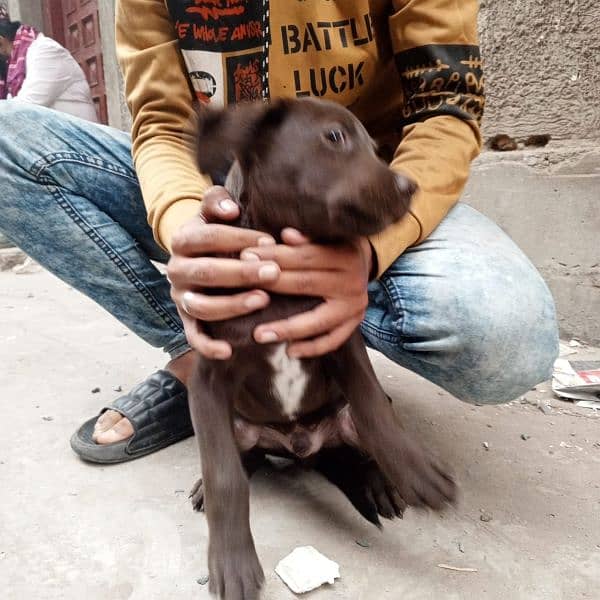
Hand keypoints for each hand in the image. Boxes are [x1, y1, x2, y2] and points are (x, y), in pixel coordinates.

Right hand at [167, 186, 280, 358]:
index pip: (208, 238)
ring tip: (263, 300)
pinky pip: (193, 336)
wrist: (194, 253)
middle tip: (274, 273)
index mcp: (182, 240)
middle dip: (242, 273)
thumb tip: (230, 209)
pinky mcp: (186, 319)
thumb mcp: (212, 210)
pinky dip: (207, 346)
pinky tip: (229, 351)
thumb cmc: (213, 229)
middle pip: (207, 273)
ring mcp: (181, 297)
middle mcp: (176, 270)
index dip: (239, 239)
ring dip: (233, 305)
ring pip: (203, 306)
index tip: (270, 242)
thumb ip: (217, 200)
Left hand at [241, 228, 372, 357]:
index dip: (274, 256)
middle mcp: (352, 282)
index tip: (246, 257)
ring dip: (287, 329)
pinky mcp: (355, 323)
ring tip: (259, 335)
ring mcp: (355, 306)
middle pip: (306, 285)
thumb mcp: (326, 235)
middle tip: (242, 291)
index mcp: (345, 255)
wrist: (366, 261)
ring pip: (318, 320)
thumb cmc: (335, 245)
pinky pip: (333, 340)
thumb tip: (286, 235)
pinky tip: (289, 351)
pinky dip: (312, 348)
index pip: (304, 257)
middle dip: (272, 286)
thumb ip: (306, 237)